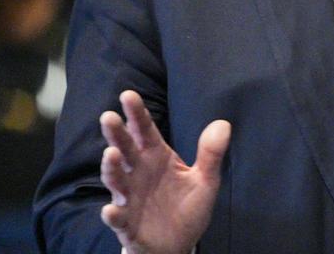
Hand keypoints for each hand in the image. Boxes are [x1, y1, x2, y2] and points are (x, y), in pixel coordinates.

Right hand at [99, 90, 230, 253]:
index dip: (137, 114)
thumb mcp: (205, 180)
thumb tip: (224, 124)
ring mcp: (130, 198)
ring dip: (111, 168)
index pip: (145, 131)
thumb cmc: (186, 208)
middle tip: (109, 116)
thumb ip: (211, 154)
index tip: (128, 95)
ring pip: (116, 180)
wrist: (177, 245)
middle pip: (125, 149)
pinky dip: (113, 214)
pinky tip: (111, 209)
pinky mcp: (126, 224)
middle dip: (116, 134)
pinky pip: (118, 218)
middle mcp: (138, 173)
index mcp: (157, 157)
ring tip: (110, 154)